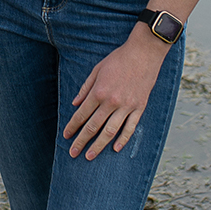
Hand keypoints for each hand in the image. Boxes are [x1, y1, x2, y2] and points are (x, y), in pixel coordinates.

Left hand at [62, 33, 168, 159]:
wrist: (144, 53)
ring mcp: (127, 106)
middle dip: (81, 141)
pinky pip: (130, 127)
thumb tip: (75, 103)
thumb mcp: (97, 70)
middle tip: (73, 153)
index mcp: (99, 92)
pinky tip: (115, 148)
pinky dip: (123, 139)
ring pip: (110, 131)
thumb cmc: (118, 59)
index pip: (82, 114)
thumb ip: (85, 88)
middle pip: (93, 126)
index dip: (72, 126)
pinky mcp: (139, 107)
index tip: (66, 136)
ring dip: (98, 145)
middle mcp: (111, 102)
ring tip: (89, 156)